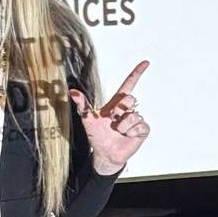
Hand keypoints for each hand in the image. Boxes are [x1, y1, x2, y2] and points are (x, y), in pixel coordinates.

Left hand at [71, 61, 151, 175]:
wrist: (105, 154)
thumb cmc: (97, 136)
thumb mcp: (88, 119)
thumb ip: (82, 104)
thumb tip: (72, 91)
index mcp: (116, 103)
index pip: (128, 84)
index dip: (137, 73)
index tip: (145, 63)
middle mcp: (127, 109)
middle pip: (130, 98)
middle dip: (120, 110)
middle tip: (113, 120)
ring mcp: (136, 119)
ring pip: (133, 115)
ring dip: (123, 126)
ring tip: (118, 131)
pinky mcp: (142, 129)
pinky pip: (139, 126)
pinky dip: (131, 132)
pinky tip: (127, 136)